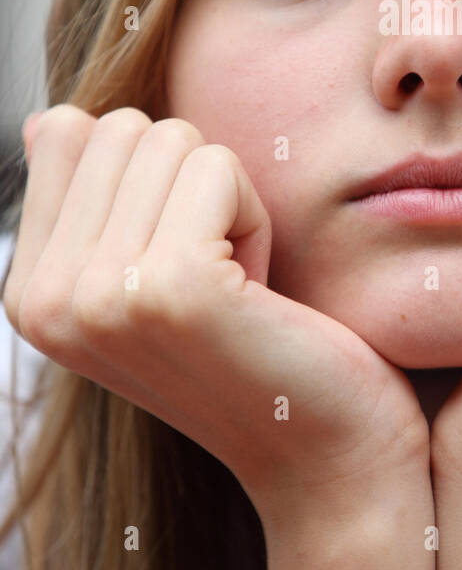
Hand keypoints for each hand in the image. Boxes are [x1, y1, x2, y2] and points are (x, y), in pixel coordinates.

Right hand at [2, 105, 428, 526]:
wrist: (323, 450)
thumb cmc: (251, 346)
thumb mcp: (146, 271)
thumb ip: (92, 199)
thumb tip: (48, 119)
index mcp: (29, 291)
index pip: (66, 131)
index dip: (148, 173)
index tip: (178, 255)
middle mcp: (46, 299)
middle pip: (123, 127)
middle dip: (191, 182)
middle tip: (216, 272)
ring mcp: (99, 296)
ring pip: (173, 140)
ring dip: (227, 199)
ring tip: (236, 285)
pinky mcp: (170, 288)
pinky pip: (218, 168)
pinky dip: (256, 216)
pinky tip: (257, 291)